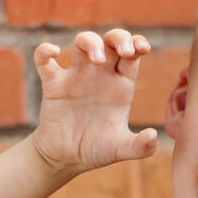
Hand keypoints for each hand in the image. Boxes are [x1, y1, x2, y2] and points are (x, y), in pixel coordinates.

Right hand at [31, 29, 156, 174]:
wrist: (66, 159)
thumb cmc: (96, 150)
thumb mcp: (121, 150)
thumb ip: (140, 146)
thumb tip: (153, 135)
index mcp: (120, 86)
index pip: (131, 55)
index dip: (137, 44)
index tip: (142, 48)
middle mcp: (99, 76)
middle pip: (110, 41)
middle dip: (119, 38)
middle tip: (124, 51)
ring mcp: (76, 77)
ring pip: (82, 43)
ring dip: (90, 43)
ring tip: (96, 60)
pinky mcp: (53, 85)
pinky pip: (44, 60)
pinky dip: (44, 51)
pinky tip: (52, 52)